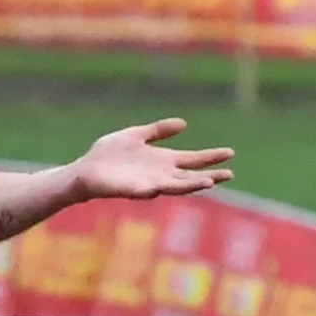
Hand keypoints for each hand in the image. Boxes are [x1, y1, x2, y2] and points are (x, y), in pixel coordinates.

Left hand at [72, 118, 233, 200]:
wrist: (86, 170)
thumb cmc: (109, 154)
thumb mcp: (136, 135)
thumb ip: (158, 131)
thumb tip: (184, 123)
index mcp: (163, 161)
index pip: (192, 160)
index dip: (210, 157)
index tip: (230, 153)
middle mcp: (159, 174)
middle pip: (190, 177)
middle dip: (209, 176)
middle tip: (229, 174)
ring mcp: (146, 184)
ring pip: (173, 187)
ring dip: (190, 186)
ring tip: (207, 182)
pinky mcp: (130, 190)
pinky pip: (145, 191)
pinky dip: (154, 190)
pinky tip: (162, 187)